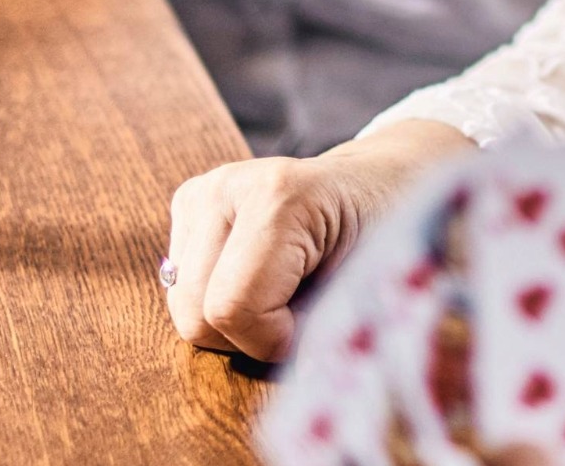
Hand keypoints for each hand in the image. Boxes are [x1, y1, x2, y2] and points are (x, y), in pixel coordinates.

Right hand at [164, 119, 476, 359]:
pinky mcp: (189, 202)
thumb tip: (299, 379)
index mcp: (279, 196)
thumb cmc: (384, 235)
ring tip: (282, 289)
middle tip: (299, 311)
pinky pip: (180, 286)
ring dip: (232, 320)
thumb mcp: (372, 283)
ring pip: (181, 307)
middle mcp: (229, 186)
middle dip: (248, 334)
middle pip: (194, 314)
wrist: (377, 185)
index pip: (232, 308)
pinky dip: (218, 297)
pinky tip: (258, 273)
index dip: (272, 340)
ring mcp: (203, 191)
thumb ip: (330, 327)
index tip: (314, 324)